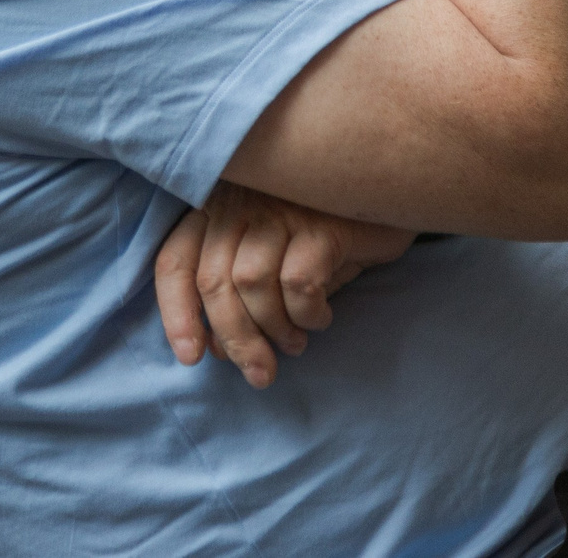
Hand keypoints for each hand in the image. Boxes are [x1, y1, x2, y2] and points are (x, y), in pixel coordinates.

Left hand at [154, 183, 413, 387]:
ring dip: (273, 328)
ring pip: (252, 284)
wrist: (392, 191)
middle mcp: (239, 201)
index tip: (191, 358)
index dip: (176, 314)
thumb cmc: (325, 231)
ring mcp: (279, 208)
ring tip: (295, 343)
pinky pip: (298, 283)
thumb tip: (218, 350)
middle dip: (234, 339)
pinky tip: (321, 317)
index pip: (175, 260)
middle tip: (260, 374)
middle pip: (214, 281)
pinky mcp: (320, 221)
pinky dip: (308, 314)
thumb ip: (242, 297)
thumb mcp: (276, 260)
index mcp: (216, 207)